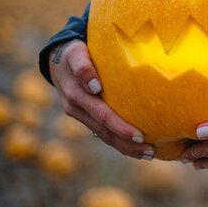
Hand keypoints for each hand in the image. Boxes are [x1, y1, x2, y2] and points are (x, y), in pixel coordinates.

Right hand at [48, 40, 154, 159]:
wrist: (57, 60)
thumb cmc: (74, 52)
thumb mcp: (76, 53)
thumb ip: (83, 66)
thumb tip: (93, 85)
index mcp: (77, 94)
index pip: (102, 115)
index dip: (120, 127)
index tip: (139, 135)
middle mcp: (77, 108)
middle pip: (105, 131)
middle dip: (127, 143)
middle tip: (150, 151)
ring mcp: (80, 115)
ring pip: (104, 136)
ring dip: (126, 147)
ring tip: (148, 154)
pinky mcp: (84, 117)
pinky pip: (102, 133)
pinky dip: (119, 142)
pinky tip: (136, 147)